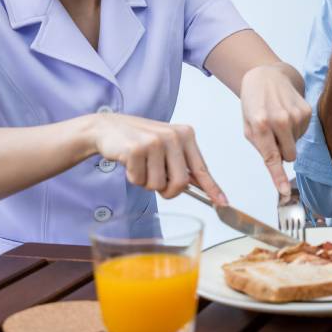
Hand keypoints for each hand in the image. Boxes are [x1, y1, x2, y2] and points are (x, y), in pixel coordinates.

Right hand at [90, 113, 226, 202]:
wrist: (109, 128)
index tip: (223, 204)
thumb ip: (183, 165)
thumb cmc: (140, 141)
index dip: (212, 189)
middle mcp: (174, 136)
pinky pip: (139, 180)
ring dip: (146, 182)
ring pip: (158, 185)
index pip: (202, 168)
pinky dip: (133, 177)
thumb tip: (201, 187)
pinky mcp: (136, 149)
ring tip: (141, 164)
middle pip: (180, 183)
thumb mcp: (167, 147)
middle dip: (167, 190)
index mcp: (186, 135)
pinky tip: (130, 162)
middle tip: (156, 180)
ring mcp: (155, 141)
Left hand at [240, 64, 311, 194]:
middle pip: (289, 155)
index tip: (283, 192)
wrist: (267, 76)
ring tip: (278, 119)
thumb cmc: (254, 102)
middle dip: (282, 152)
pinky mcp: (307, 110)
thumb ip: (260, 146)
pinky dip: (295, 128)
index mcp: (260, 124)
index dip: (278, 177)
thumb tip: (279, 163)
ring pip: (296, 144)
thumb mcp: (247, 124)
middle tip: (273, 136)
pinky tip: (287, 113)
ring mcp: (296, 114)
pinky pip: (303, 133)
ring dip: (287, 138)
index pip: (271, 158)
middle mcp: (280, 119)